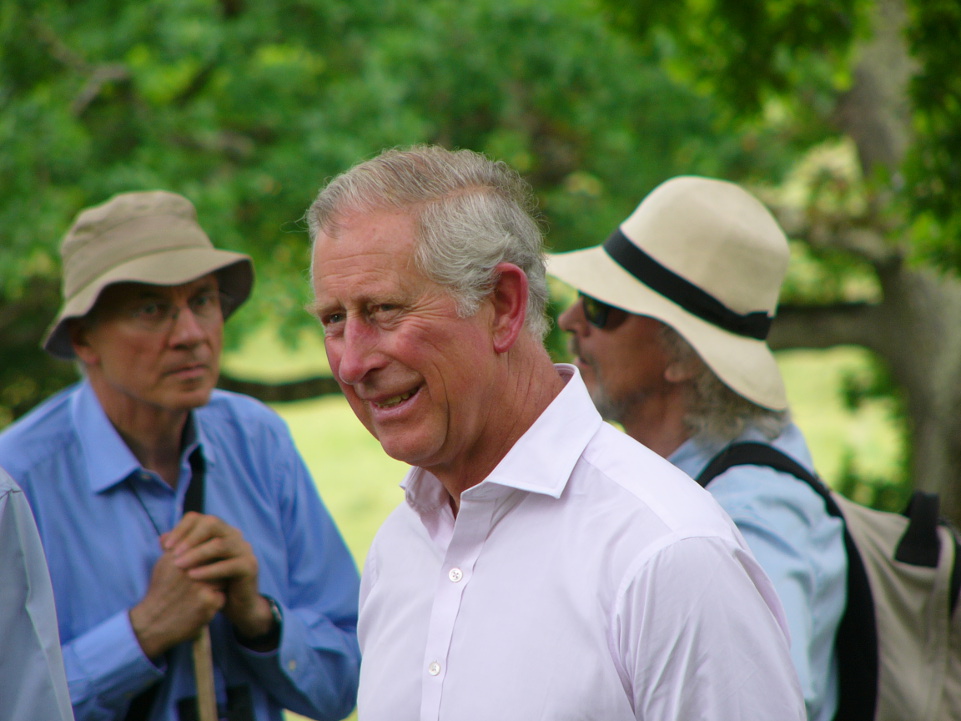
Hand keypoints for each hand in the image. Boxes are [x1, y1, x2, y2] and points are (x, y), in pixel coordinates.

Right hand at [130, 551, 224, 659]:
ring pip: (223, 579)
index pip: (208, 547)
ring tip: (201, 594)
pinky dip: (216, 602)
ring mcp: (200, 586)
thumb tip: (194, 528)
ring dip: (218, 586)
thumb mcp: (164, 565)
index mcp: (179, 556)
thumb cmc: (161, 593)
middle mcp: (189, 569)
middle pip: (218, 561)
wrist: (152, 625)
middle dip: (216, 570)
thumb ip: (179, 546)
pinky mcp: (208, 602)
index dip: (210, 557)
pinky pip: (222, 597)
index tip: (207, 565)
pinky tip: (202, 608)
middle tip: (206, 581)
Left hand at [161, 512, 274, 639]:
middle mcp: (234, 535)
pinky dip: (210, 570)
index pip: (198, 518)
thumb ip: (181, 550)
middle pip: (212, 523)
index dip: (180, 529)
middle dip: (190, 538)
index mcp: (220, 530)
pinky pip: (229, 565)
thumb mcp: (194, 564)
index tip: (165, 546)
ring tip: (180, 565)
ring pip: (220, 544)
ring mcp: (244, 549)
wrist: (235, 605)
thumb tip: (163, 538)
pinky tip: (193, 576)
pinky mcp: (249, 566)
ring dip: (197, 554)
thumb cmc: (212, 582)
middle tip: (173, 554)